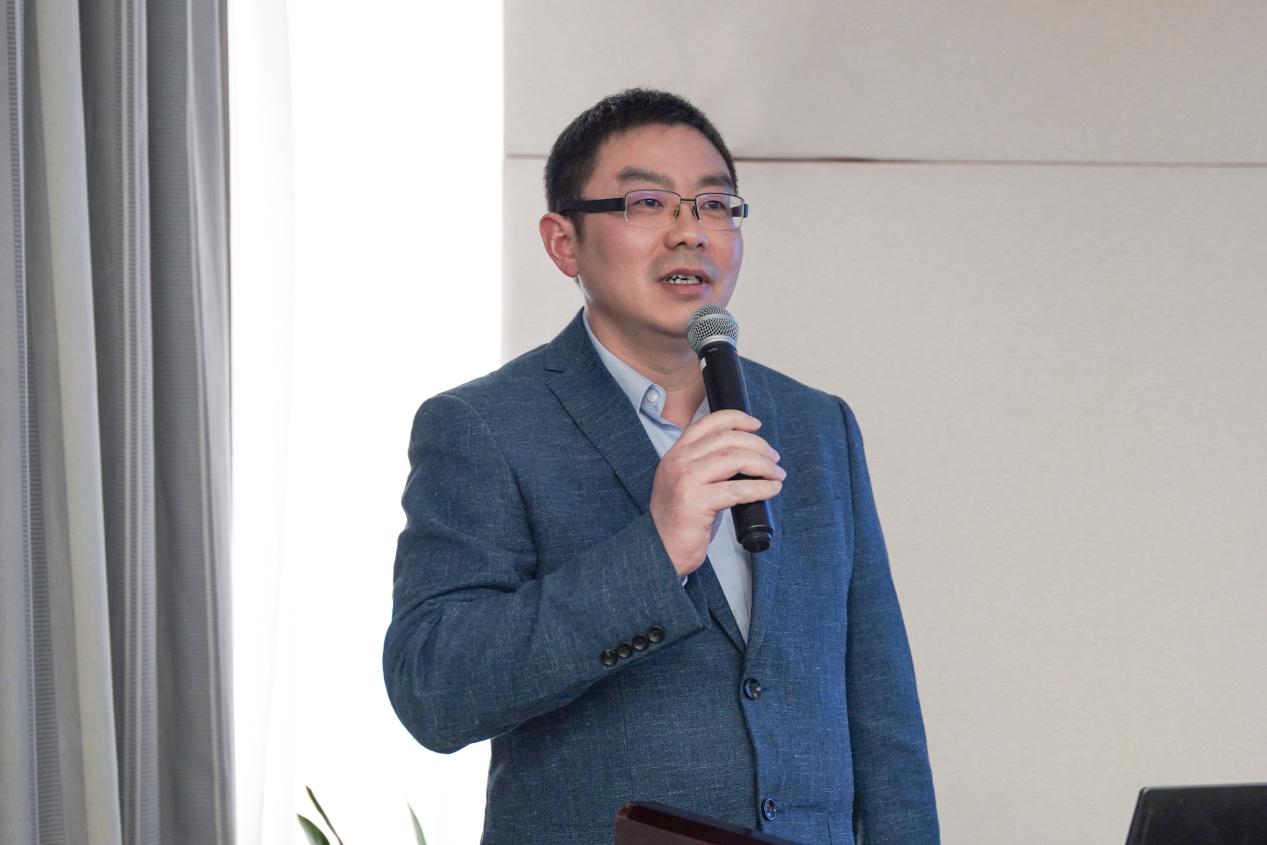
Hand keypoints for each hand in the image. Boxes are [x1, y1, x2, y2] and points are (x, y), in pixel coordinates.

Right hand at [649, 410, 784, 576]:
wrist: (660, 549)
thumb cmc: (680, 520)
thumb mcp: (688, 482)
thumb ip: (708, 465)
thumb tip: (747, 457)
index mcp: (676, 453)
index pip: (707, 423)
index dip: (735, 419)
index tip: (756, 424)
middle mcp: (678, 462)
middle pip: (726, 439)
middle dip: (757, 445)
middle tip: (774, 458)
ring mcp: (685, 480)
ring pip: (733, 459)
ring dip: (762, 464)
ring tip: (777, 474)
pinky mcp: (696, 502)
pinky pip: (737, 489)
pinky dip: (760, 488)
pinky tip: (772, 489)